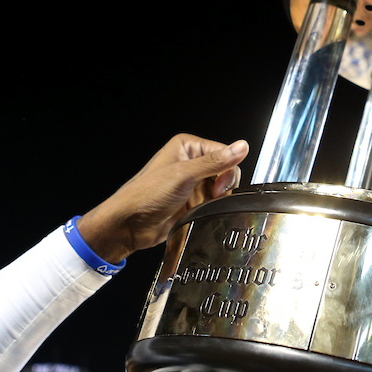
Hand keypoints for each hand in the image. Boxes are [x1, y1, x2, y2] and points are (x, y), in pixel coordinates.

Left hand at [79, 135, 248, 262]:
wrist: (129, 225)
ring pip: (222, 187)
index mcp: (187, 147)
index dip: (227, 170)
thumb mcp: (184, 175)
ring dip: (216, 199)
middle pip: (226, 170)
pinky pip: (213, 202)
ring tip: (200, 205)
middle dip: (223, 185)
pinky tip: (198, 211)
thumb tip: (241, 147)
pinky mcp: (192, 200)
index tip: (218, 186)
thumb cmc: (146, 196)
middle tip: (211, 195)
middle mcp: (190, 161)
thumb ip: (215, 162)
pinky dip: (211, 208)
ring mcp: (191, 182)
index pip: (225, 152)